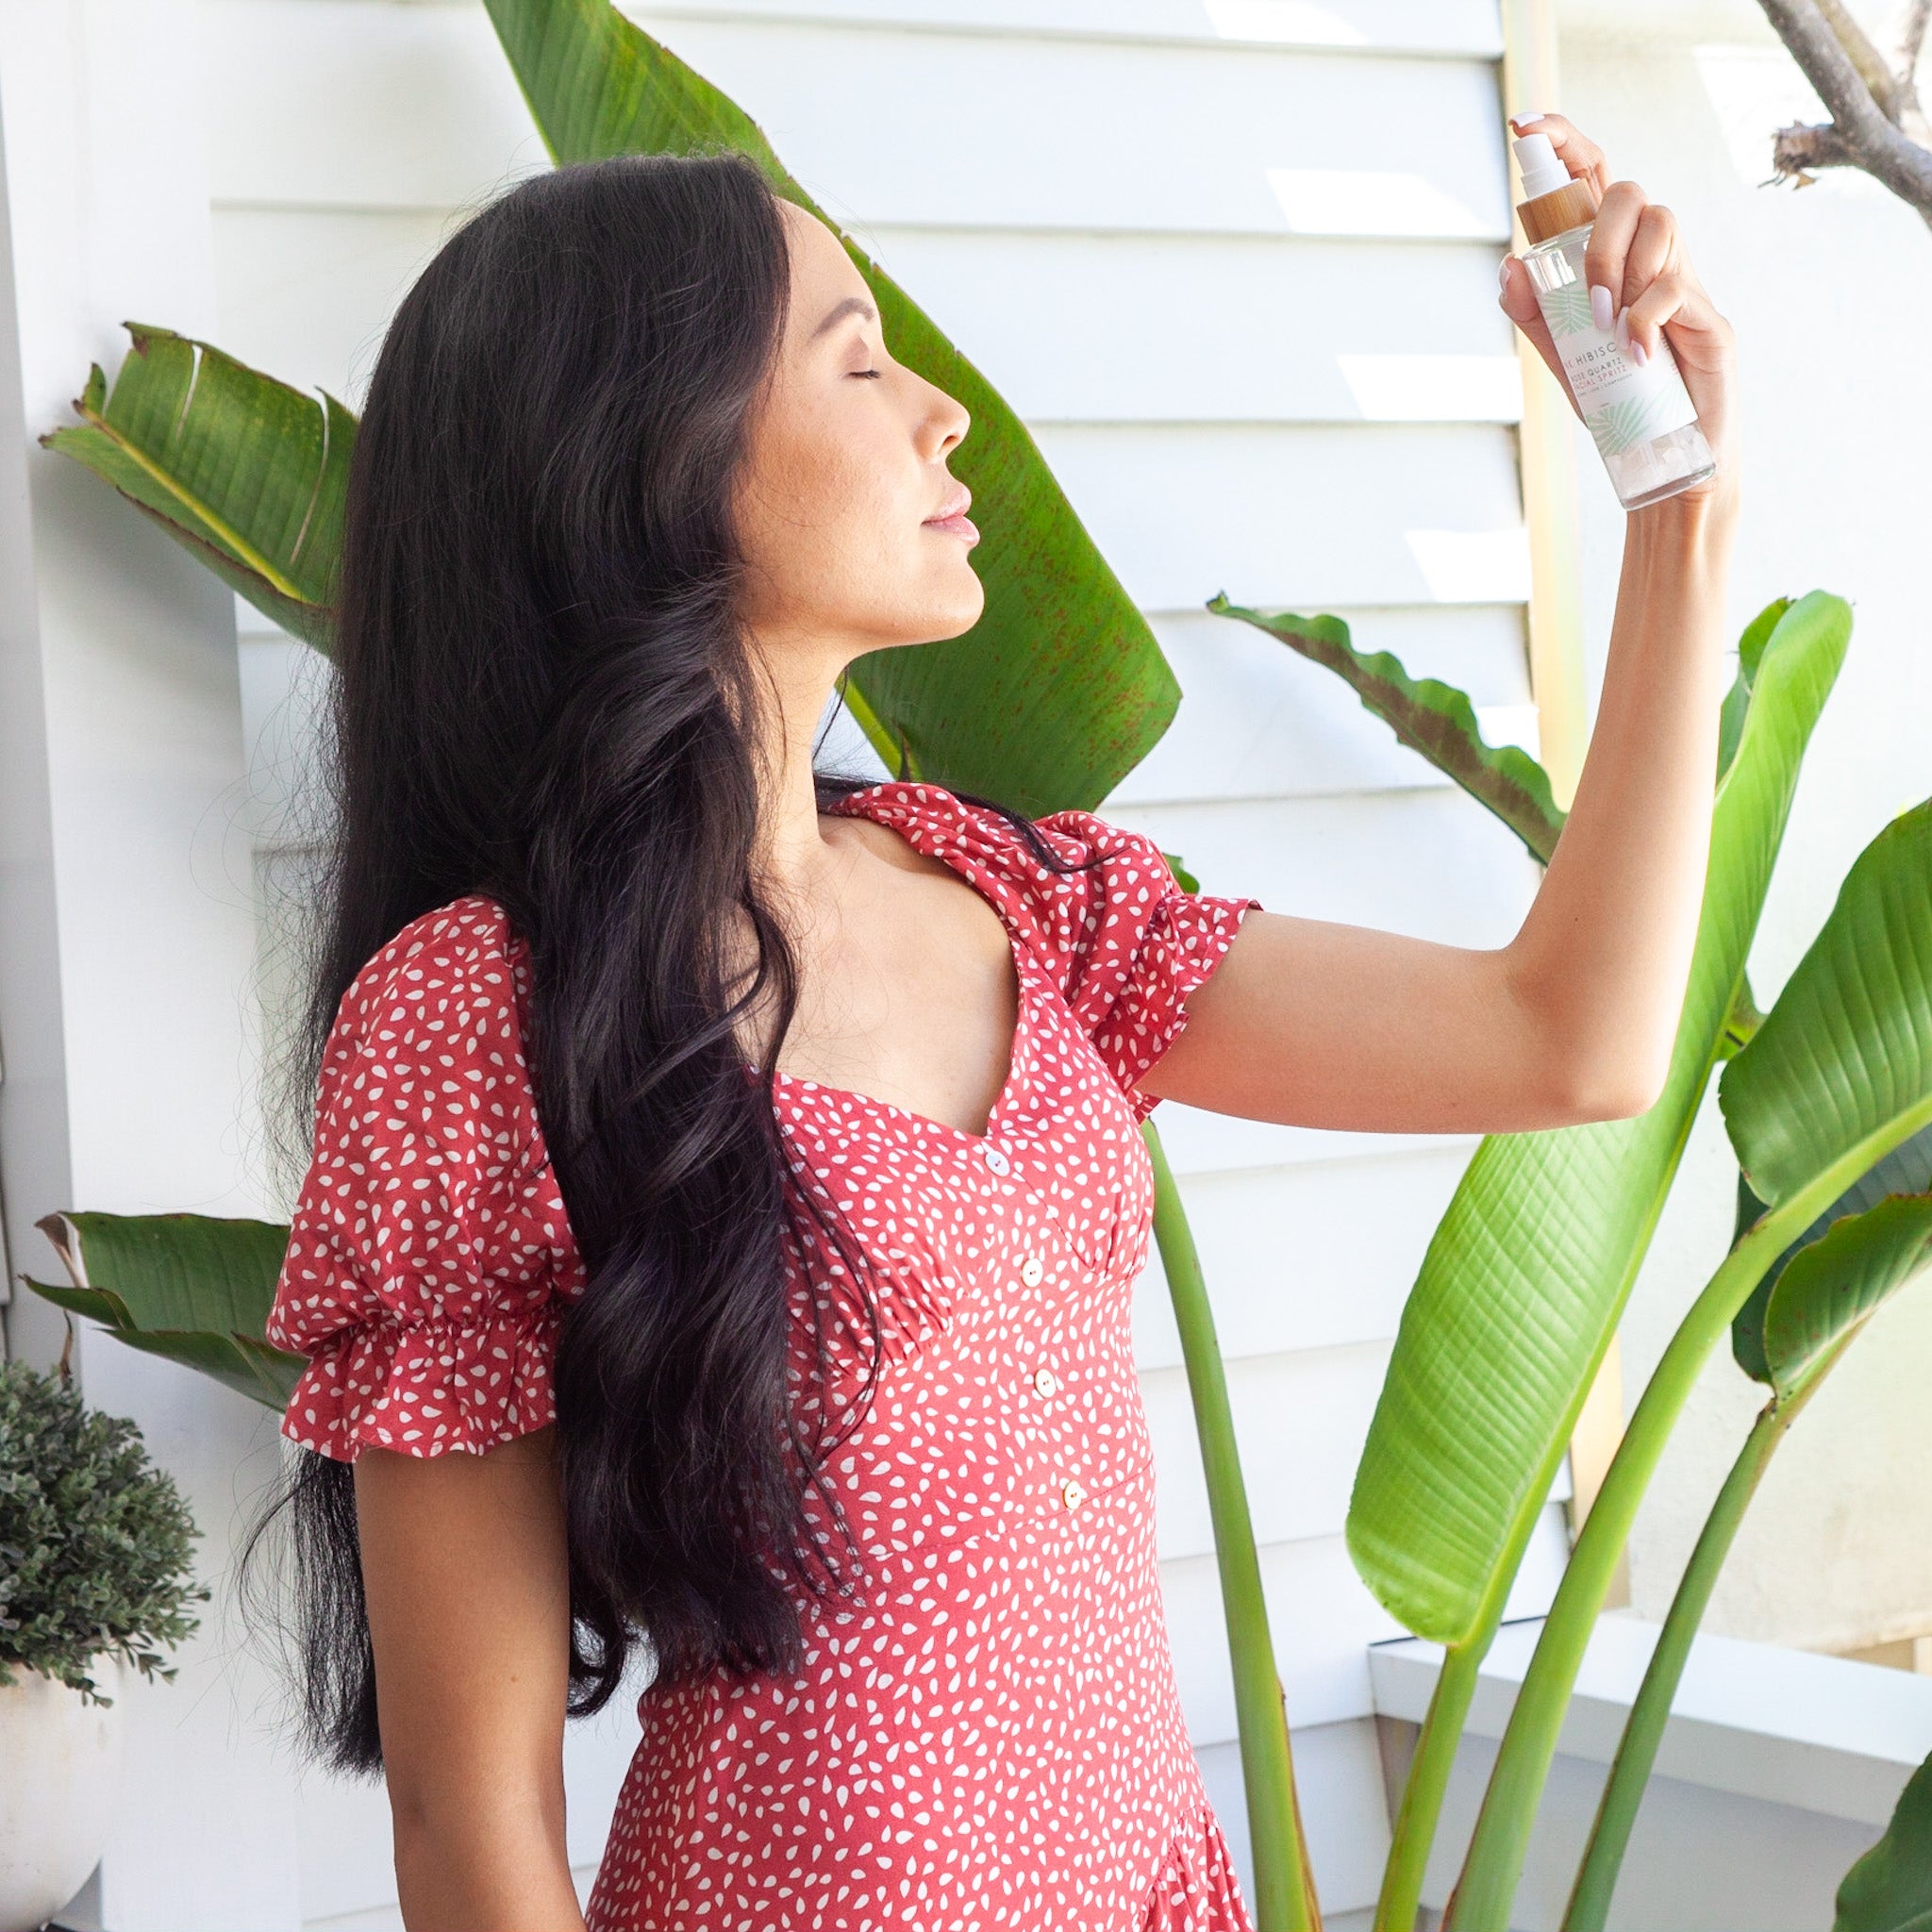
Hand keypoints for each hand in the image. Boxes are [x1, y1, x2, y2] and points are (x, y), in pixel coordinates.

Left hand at [1499, 110, 1737, 516]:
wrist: (1665, 459)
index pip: (1594, 181)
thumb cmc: (1617, 401)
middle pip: (1630, 192)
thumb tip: (1510, 263)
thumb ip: (1534, 313)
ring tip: (1606, 328)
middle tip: (1586, 302)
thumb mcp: (1562, 355)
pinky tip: (1631, 354)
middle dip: (1597, 237)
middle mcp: (1651, 259)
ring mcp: (1685, 283)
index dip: (1564, 143)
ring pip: (1661, 223)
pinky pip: (1673, 288)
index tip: (1524, 127)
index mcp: (1612, 258)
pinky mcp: (1709, 318)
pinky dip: (1642, 318)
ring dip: (1621, 271)